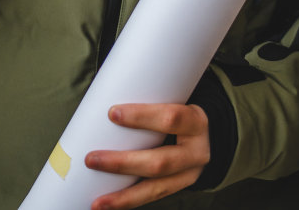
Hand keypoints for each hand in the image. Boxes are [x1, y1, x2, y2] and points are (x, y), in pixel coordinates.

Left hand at [84, 103, 210, 209]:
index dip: (142, 116)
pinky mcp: (178, 187)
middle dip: (122, 163)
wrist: (207, 135)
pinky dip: (128, 202)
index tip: (112, 113)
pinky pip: (152, 197)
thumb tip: (103, 98)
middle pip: (160, 161)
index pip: (171, 118)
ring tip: (97, 201)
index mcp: (196, 122)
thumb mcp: (175, 102)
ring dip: (122, 195)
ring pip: (155, 188)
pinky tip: (108, 205)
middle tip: (91, 159)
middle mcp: (196, 152)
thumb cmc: (180, 114)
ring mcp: (189, 174)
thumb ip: (148, 99)